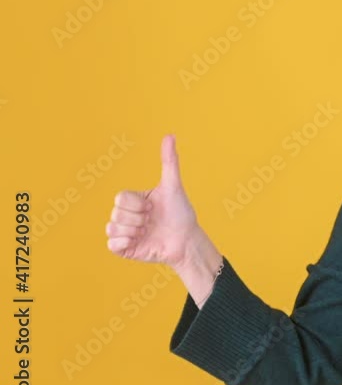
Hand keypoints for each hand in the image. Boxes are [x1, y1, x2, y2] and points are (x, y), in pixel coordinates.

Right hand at [106, 134, 201, 267]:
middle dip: (138, 218)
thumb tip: (170, 135)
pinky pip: (111, 244)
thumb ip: (169, 161)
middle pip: (116, 213)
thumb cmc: (181, 213)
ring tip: (148, 232)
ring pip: (112, 227)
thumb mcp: (173, 186)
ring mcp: (124, 232)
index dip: (138, 204)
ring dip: (134, 230)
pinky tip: (140, 241)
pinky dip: (126, 242)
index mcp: (134, 200)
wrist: (187, 240)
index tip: (154, 207)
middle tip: (152, 221)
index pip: (121, 198)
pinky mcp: (124, 248)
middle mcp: (126, 215)